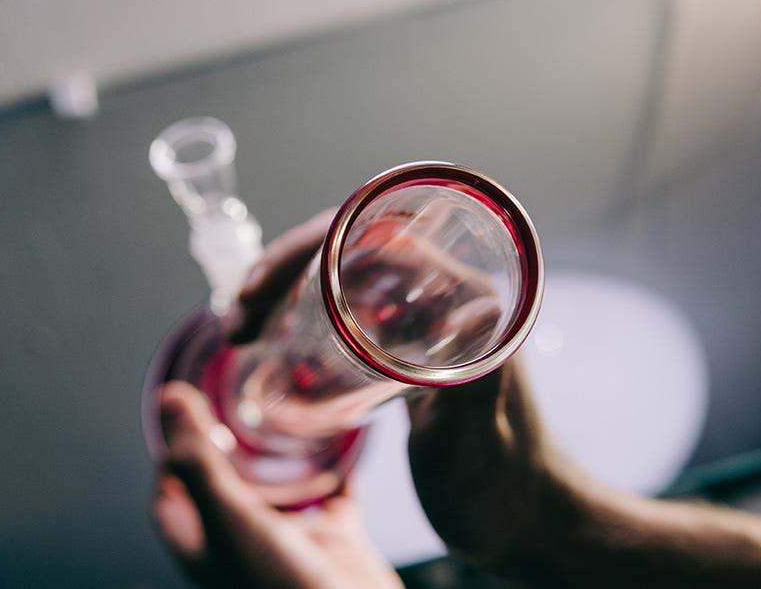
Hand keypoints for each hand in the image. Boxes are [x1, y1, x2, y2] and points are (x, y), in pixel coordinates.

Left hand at [151, 380, 401, 587]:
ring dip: (283, 448)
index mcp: (203, 541)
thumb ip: (200, 462)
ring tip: (288, 405)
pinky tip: (343, 435)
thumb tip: (170, 401)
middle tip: (238, 395)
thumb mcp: (231, 519)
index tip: (185, 404)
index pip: (171, 484)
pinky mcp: (333, 536)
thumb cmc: (281, 587)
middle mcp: (242, 539)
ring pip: (279, 483)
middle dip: (231, 437)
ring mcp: (288, 539)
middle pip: (225, 478)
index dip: (173, 444)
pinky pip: (334, 490)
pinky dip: (338, 462)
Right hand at [227, 209, 575, 577]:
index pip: (383, 239)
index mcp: (472, 300)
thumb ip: (478, 389)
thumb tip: (482, 304)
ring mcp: (428, 322)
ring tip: (241, 326)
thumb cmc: (504, 489)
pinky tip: (270, 337)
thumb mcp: (478, 444)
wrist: (521, 521)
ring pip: (347, 277)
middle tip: (239, 316)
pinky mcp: (412, 350)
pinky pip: (352, 310)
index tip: (260, 290)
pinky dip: (306, 313)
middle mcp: (451, 298)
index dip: (311, 247)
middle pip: (356, 248)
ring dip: (290, 288)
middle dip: (288, 267)